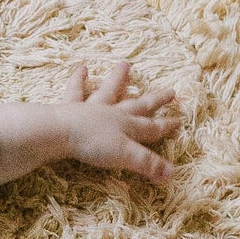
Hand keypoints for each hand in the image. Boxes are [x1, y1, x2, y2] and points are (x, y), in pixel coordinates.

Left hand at [0, 61, 180, 188]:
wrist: (59, 133)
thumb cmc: (93, 145)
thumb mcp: (126, 157)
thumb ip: (149, 165)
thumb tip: (173, 174)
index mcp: (127, 127)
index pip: (152, 128)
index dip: (166, 126)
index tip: (180, 120)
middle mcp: (113, 114)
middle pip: (138, 106)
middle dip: (155, 101)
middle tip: (171, 91)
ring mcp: (92, 108)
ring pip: (109, 91)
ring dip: (118, 79)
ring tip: (125, 64)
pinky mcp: (71, 108)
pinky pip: (76, 91)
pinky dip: (78, 80)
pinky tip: (81, 68)